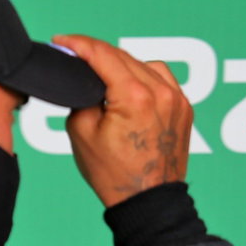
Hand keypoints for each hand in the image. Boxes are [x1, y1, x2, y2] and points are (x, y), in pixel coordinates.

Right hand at [53, 34, 191, 206]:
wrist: (148, 203)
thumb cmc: (115, 175)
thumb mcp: (81, 132)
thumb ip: (81, 95)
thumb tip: (83, 78)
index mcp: (135, 96)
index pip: (103, 55)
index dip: (78, 44)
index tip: (62, 42)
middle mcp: (161, 92)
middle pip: (123, 56)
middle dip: (96, 53)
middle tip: (75, 55)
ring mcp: (177, 100)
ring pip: (144, 64)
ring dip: (121, 64)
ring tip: (102, 73)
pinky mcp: (184, 109)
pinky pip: (162, 79)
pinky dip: (144, 76)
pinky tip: (129, 85)